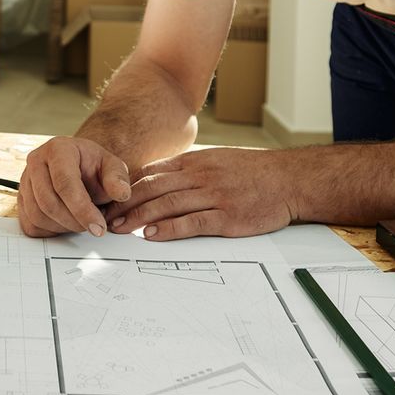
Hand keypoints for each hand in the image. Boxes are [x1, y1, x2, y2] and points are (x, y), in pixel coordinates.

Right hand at [17, 136, 133, 237]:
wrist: (79, 168)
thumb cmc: (94, 167)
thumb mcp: (112, 168)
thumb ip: (118, 179)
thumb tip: (121, 194)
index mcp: (58, 148)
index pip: (65, 183)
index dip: (82, 209)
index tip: (99, 227)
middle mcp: (36, 161)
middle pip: (48, 201)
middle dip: (74, 221)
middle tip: (94, 228)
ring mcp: (25, 180)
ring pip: (38, 215)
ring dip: (63, 227)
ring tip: (81, 222)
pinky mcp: (21, 199)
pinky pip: (30, 223)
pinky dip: (50, 231)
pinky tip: (66, 224)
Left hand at [105, 148, 296, 240]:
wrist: (289, 179)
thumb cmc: (253, 172)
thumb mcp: (217, 159)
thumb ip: (189, 168)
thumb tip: (159, 178)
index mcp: (195, 162)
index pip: (151, 172)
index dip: (126, 186)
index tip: (109, 198)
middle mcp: (200, 176)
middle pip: (153, 188)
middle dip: (125, 202)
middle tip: (106, 217)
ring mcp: (214, 195)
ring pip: (168, 204)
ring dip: (140, 217)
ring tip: (121, 228)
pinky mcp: (227, 216)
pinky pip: (193, 222)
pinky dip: (170, 229)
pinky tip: (152, 235)